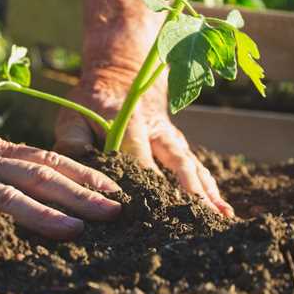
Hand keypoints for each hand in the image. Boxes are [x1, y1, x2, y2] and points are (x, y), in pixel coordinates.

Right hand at [0, 74, 120, 239]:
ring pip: (5, 195)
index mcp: (2, 150)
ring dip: (41, 213)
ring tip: (74, 229)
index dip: (85, 175)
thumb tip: (58, 188)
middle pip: (39, 176)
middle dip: (79, 195)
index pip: (52, 160)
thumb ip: (15, 165)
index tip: (115, 190)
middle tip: (112, 211)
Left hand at [54, 75, 233, 217]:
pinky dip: (209, 187)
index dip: (145, 177)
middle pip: (177, 161)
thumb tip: (77, 169)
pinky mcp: (178, 145)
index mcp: (129, 121)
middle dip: (188, 189)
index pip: (138, 152)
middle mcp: (157, 130)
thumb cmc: (93, 102)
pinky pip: (197, 166)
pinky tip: (221, 208)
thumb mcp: (74, 114)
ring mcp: (171, 138)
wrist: (122, 78)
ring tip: (220, 215)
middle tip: (199, 215)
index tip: (152, 206)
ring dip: (206, 190)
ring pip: (192, 165)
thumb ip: (72, 140)